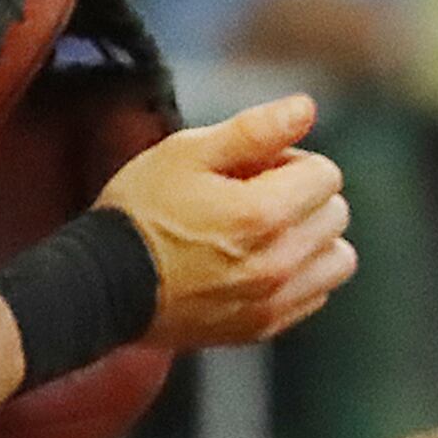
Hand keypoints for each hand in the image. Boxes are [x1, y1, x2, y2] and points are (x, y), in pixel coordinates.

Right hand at [96, 95, 355, 353]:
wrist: (100, 287)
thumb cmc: (140, 213)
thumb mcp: (187, 153)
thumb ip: (254, 129)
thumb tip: (306, 109)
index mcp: (264, 214)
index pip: (326, 174)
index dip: (288, 163)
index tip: (250, 172)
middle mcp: (278, 263)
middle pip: (334, 214)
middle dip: (302, 199)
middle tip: (249, 201)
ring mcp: (271, 301)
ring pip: (337, 259)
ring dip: (313, 241)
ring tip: (265, 236)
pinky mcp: (260, 328)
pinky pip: (315, 295)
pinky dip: (301, 277)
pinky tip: (259, 266)